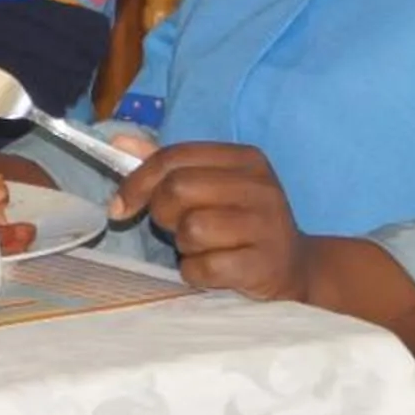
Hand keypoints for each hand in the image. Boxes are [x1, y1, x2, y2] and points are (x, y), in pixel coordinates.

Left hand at [108, 142, 313, 300]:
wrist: (294, 267)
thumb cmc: (240, 223)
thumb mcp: (211, 185)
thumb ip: (166, 164)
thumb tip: (119, 141)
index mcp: (245, 159)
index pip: (174, 156)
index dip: (138, 181)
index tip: (120, 205)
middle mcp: (260, 187)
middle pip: (178, 190)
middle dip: (163, 213)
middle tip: (175, 227)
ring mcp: (266, 226)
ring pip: (190, 229)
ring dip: (184, 246)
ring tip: (204, 248)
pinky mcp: (263, 265)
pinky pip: (203, 267)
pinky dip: (196, 273)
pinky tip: (214, 270)